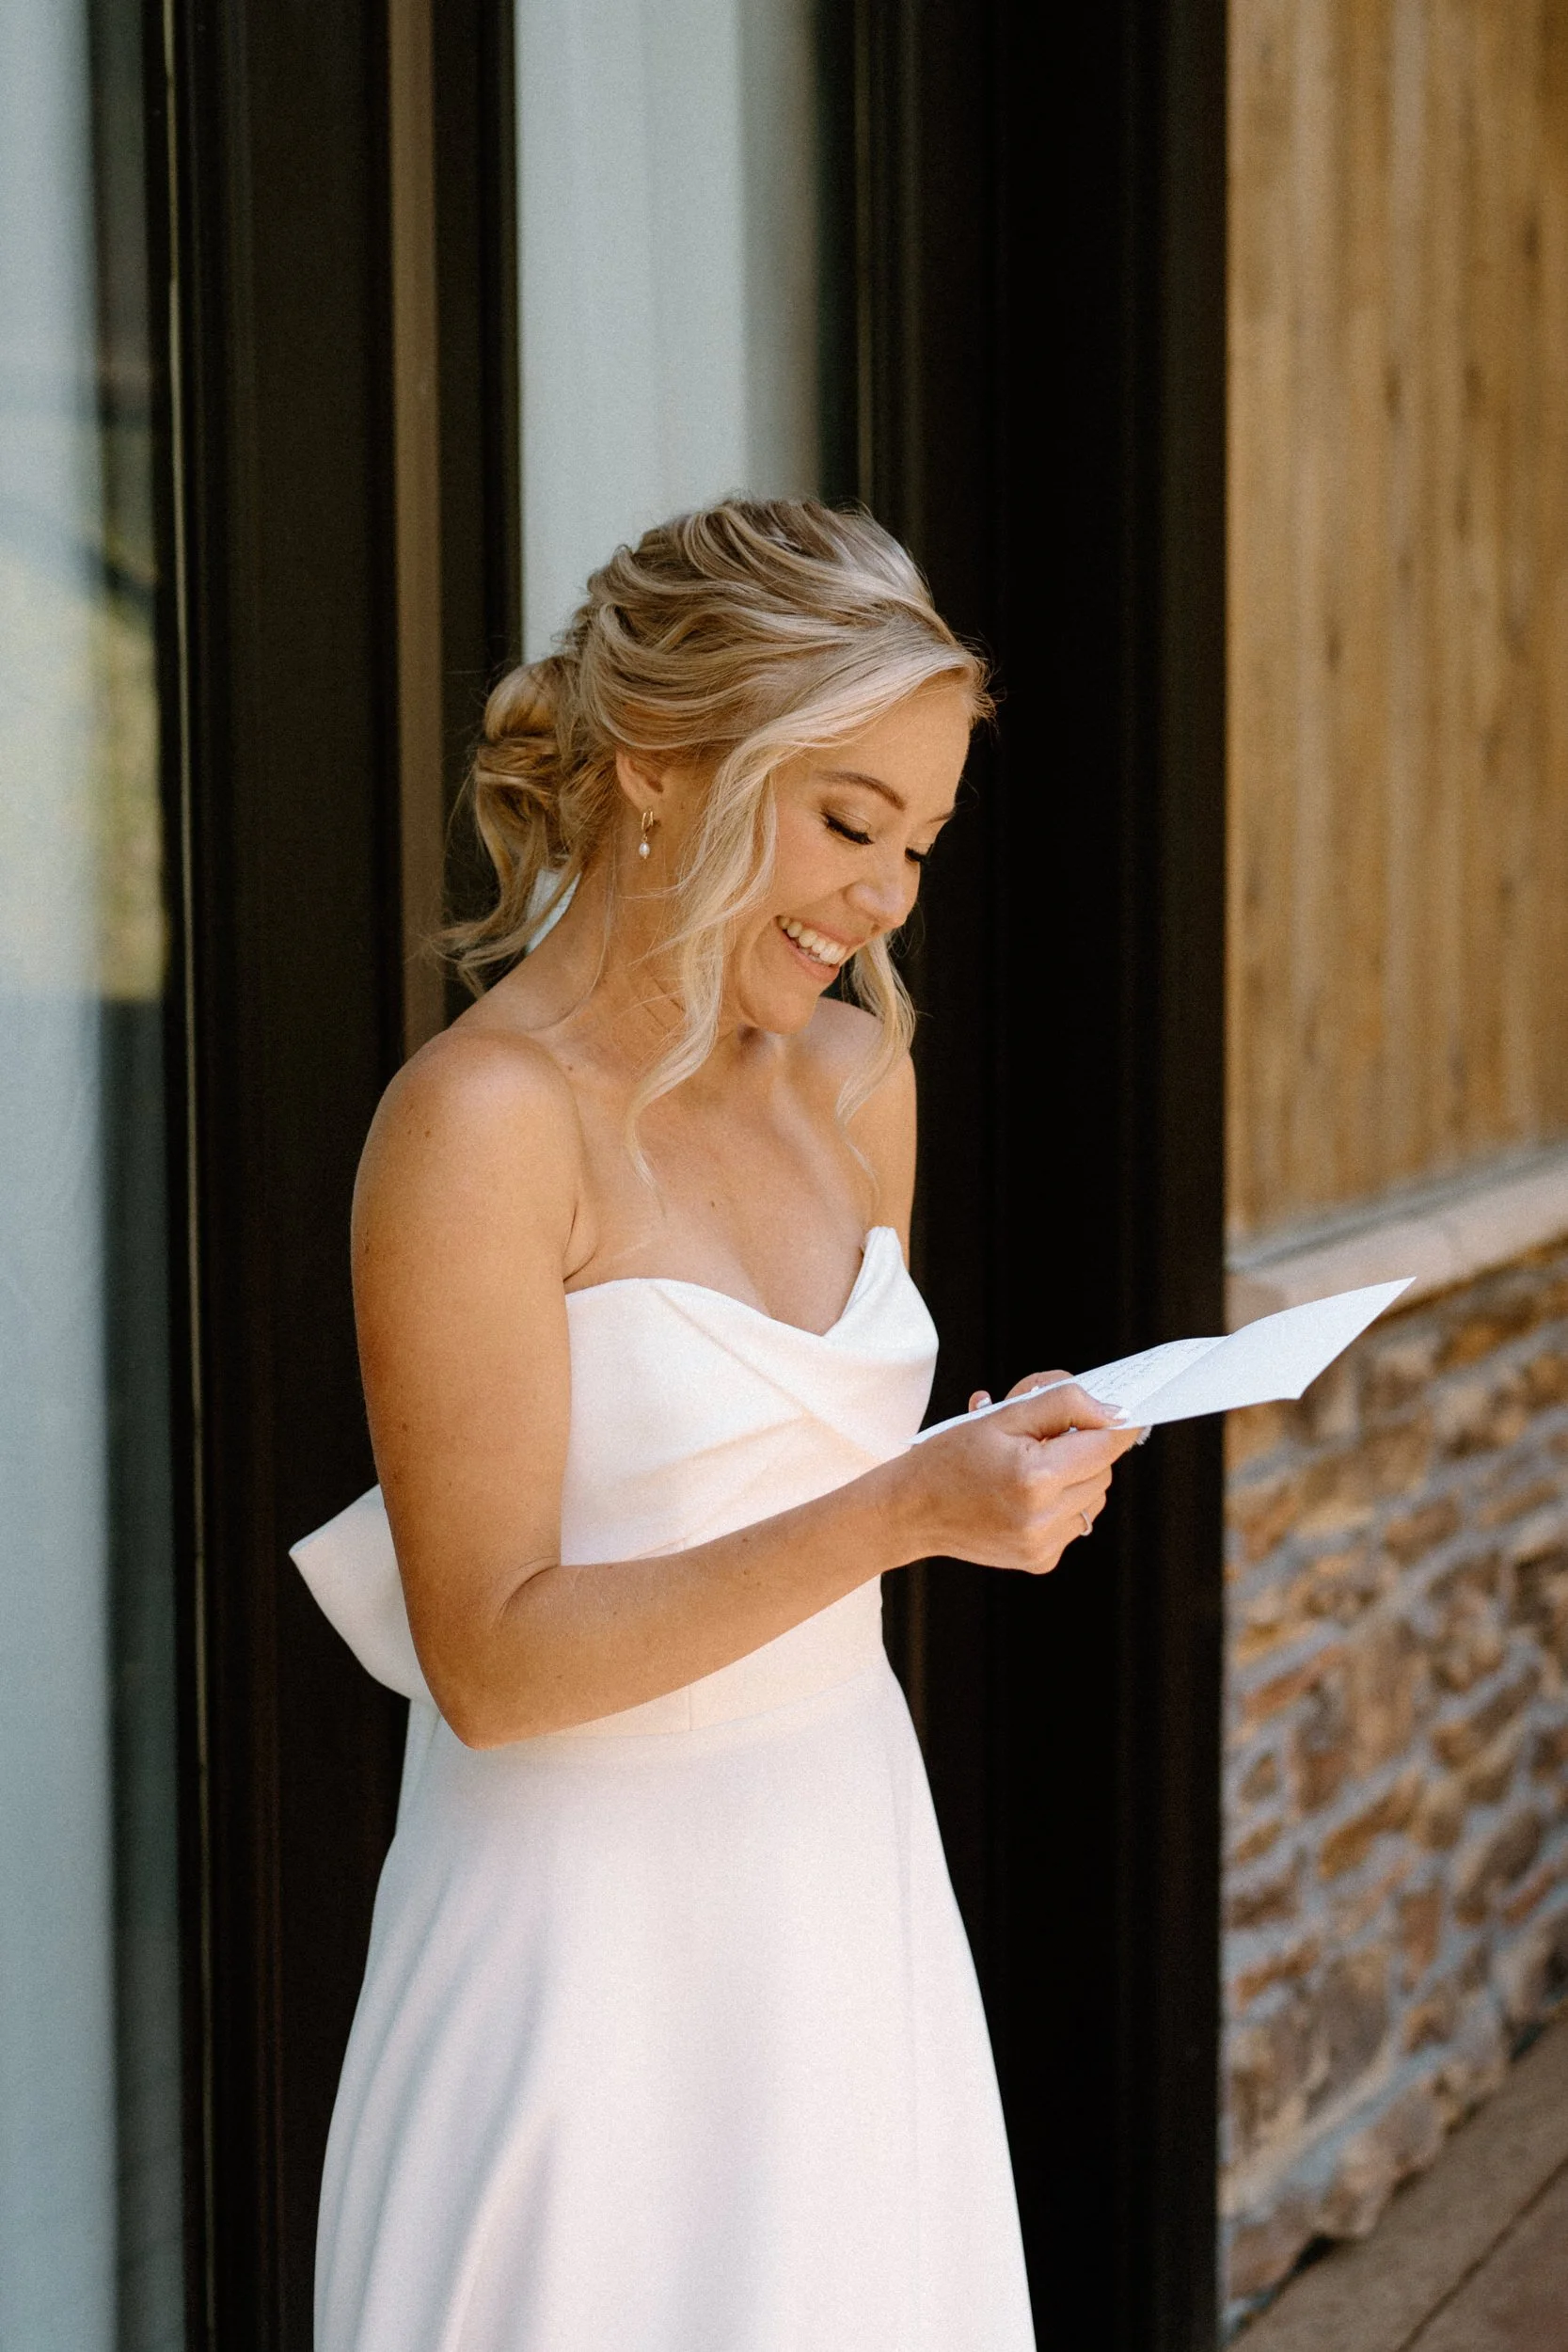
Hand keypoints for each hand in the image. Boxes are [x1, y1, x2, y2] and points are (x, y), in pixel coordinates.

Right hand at [901, 1370, 1140, 1573]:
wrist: (911, 1511)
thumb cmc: (950, 1458)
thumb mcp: (1001, 1415)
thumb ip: (1062, 1403)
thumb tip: (1112, 1412)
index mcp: (1034, 1476)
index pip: (1106, 1445)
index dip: (1114, 1424)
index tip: (1118, 1412)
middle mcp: (1043, 1517)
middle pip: (1104, 1470)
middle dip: (1085, 1448)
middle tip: (1047, 1437)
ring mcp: (1043, 1544)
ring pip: (1095, 1498)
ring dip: (1077, 1477)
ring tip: (1033, 1469)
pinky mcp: (1040, 1560)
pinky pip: (1075, 1523)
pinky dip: (1062, 1505)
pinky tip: (1026, 1497)